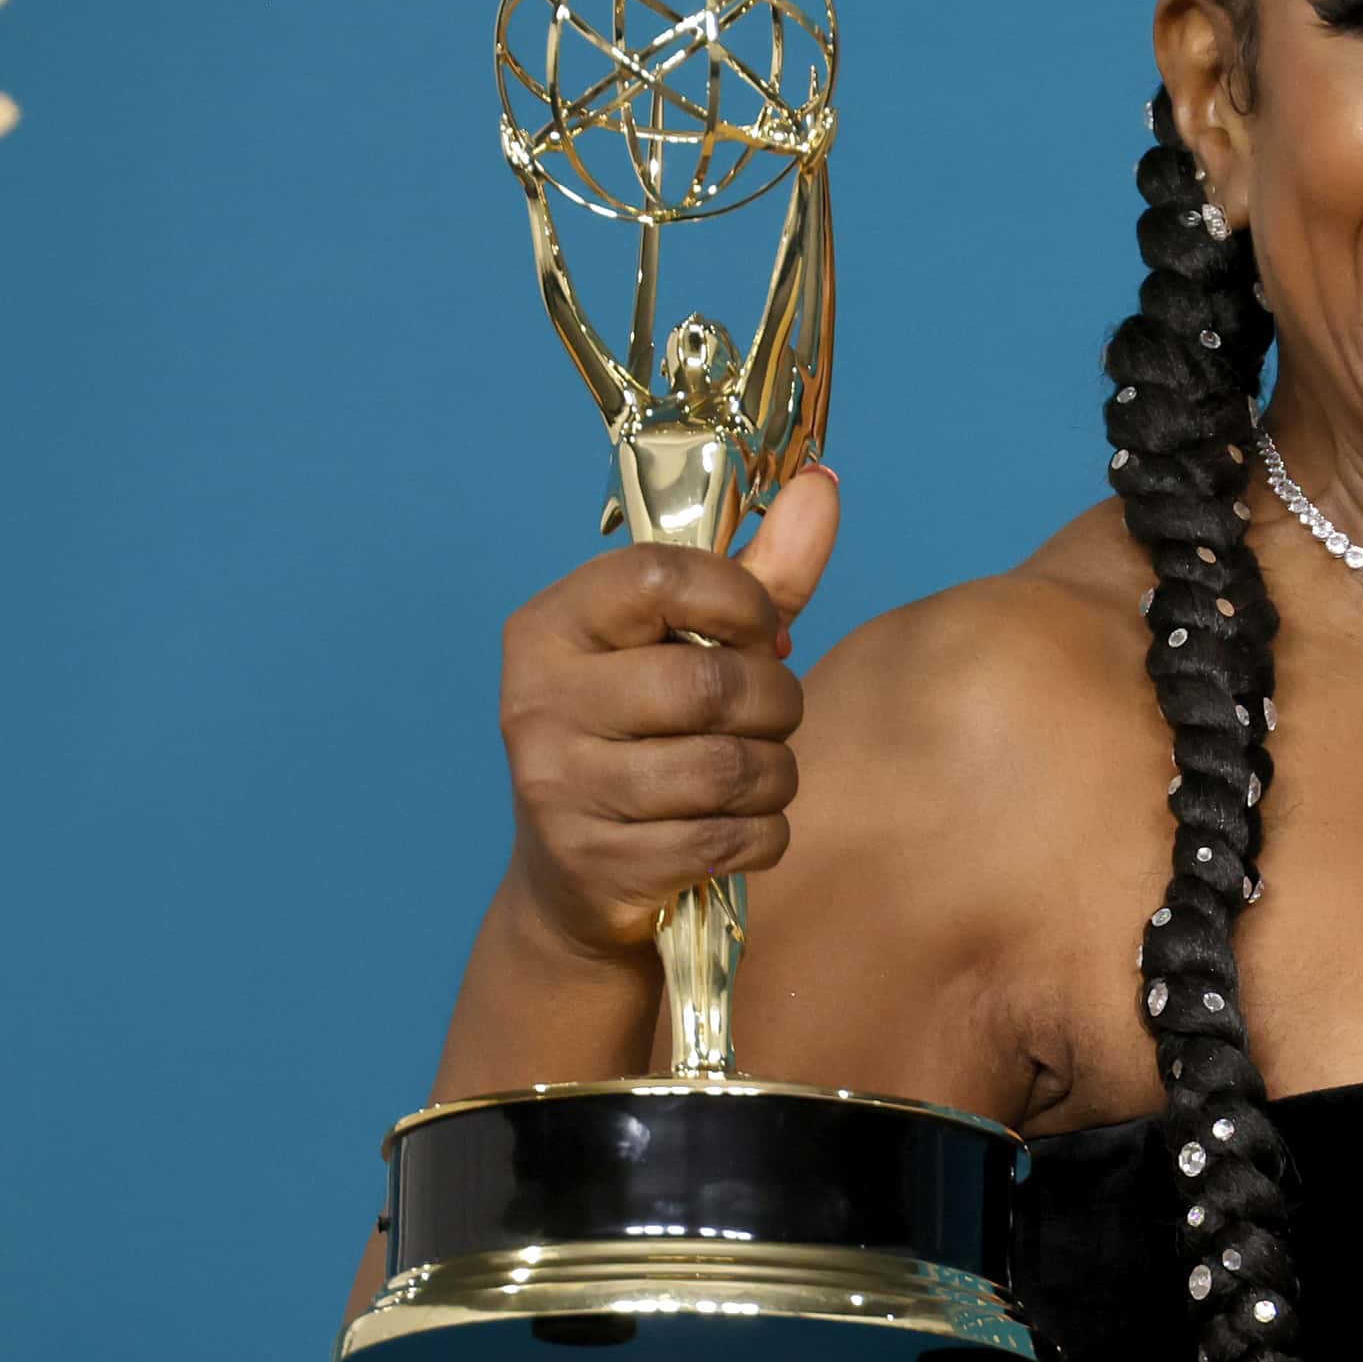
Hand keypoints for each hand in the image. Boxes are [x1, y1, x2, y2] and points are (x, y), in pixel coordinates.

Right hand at [493, 466, 839, 959]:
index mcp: (553, 625)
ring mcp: (558, 786)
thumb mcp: (693, 646)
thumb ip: (762, 572)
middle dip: (776, 703)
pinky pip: (728, 840)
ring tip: (760, 774)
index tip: (763, 629)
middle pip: (712, 682)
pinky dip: (763, 835)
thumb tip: (823, 481)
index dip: (742, 600)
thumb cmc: (652, 735)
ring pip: (728, 768)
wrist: (577, 880)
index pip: (663, 576)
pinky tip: (744, 827)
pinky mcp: (595, 863)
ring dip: (776, 775)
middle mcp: (538, 700)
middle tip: (770, 716)